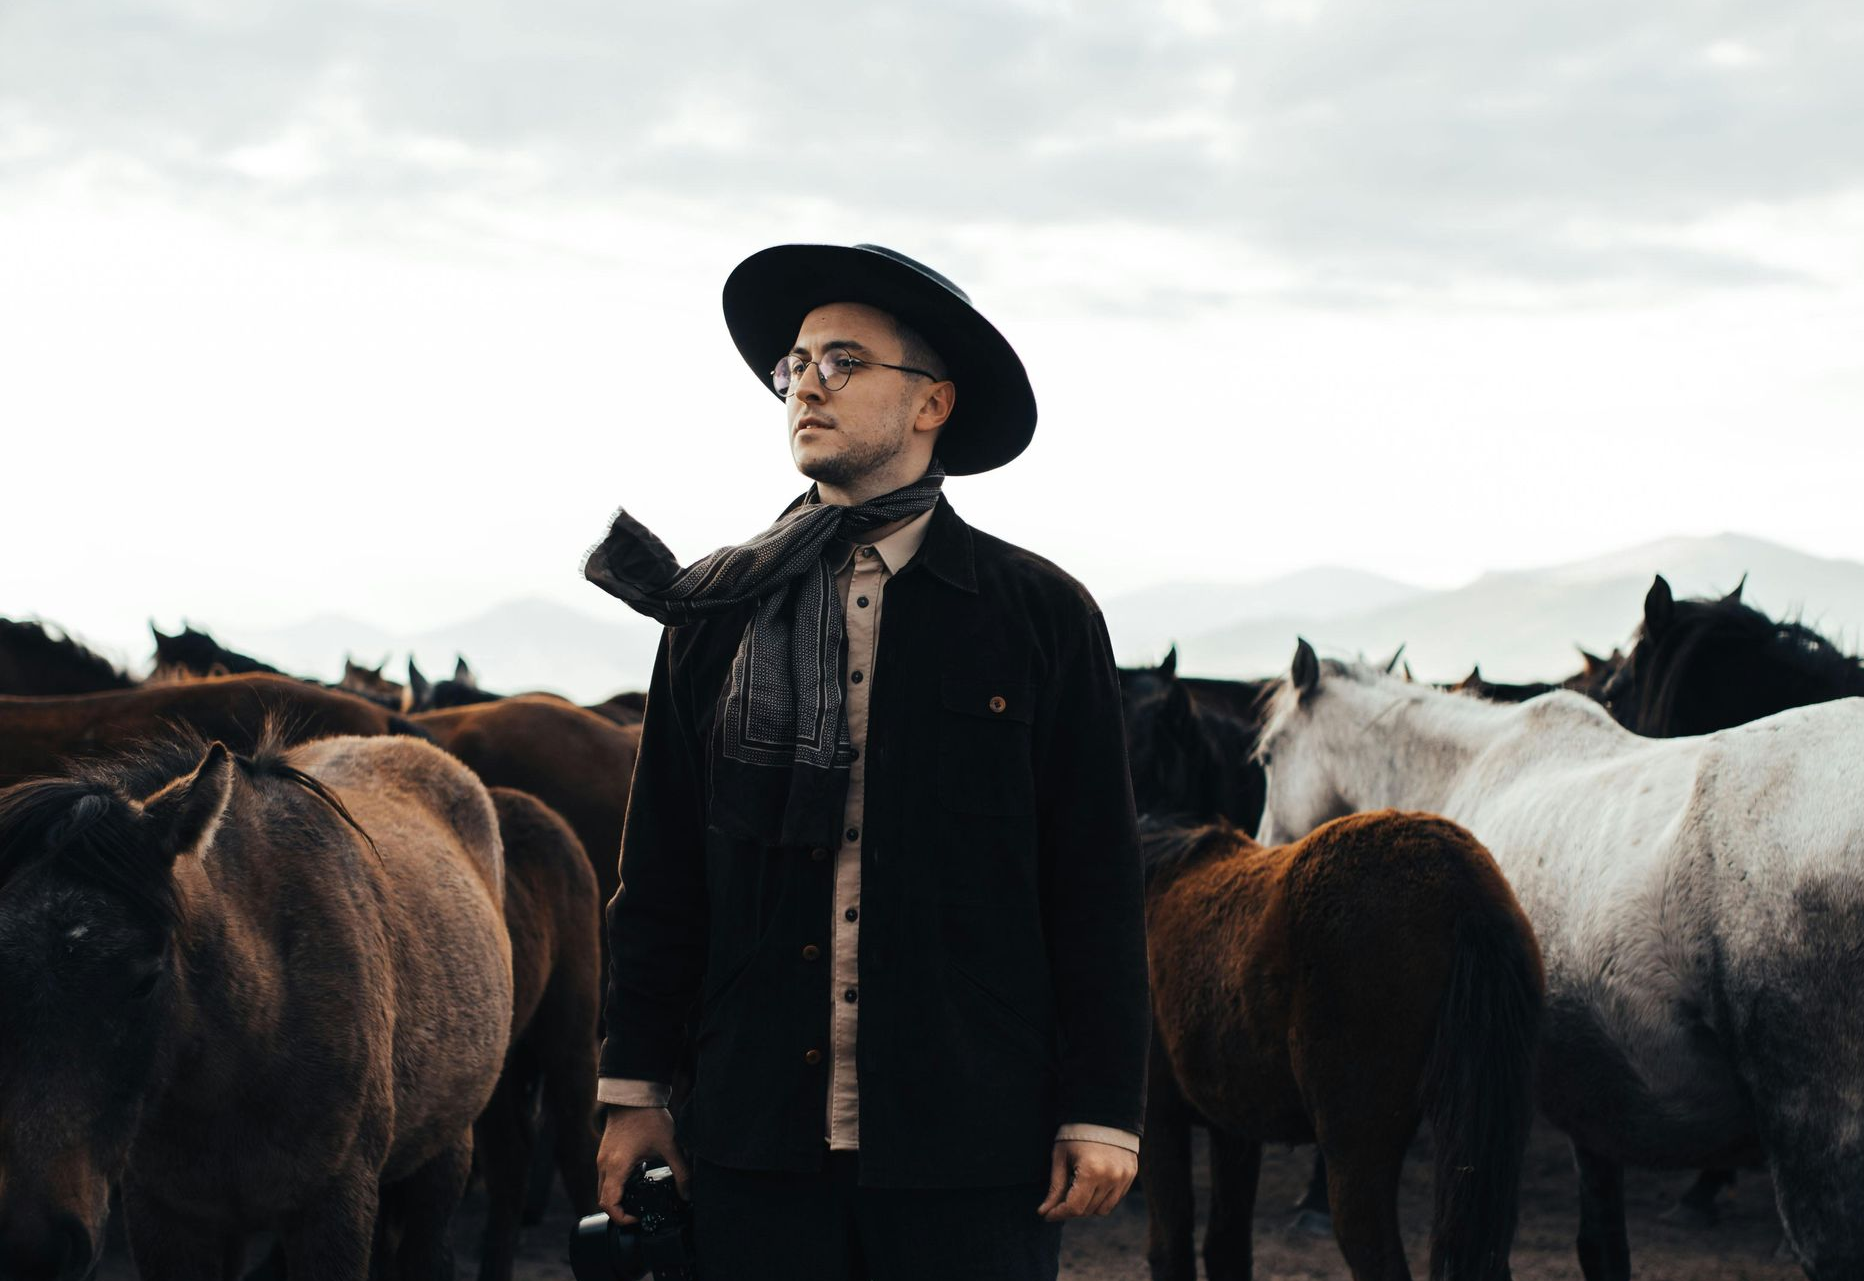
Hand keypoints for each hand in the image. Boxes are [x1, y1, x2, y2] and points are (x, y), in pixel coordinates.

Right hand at [596, 1106, 690, 1224]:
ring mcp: (603, 1159)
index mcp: (617, 1166)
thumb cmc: (649, 1118)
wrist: (634, 1095)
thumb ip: (681, 1172)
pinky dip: (619, 1186)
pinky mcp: (606, 1154)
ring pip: (605, 1189)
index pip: (609, 1204)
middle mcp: (605, 1165)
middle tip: (642, 1212)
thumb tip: (687, 1195)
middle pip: (604, 1200)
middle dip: (621, 1211)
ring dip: (620, 1198)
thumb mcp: (670, 1145)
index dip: (622, 1218)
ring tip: (642, 1197)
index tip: (639, 1217)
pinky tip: (639, 1180)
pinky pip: (607, 1178)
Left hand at [1036, 1140, 1136, 1220]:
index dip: (1058, 1214)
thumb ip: (1055, 1187)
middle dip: (1070, 1209)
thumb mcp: (1061, 1157)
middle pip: (1087, 1210)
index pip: (1074, 1207)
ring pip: (1102, 1209)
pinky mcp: (1131, 1176)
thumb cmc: (1076, 1134)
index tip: (1046, 1215)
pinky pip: (1114, 1200)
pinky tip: (1091, 1185)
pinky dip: (1101, 1199)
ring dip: (1087, 1206)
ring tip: (1076, 1190)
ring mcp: (1123, 1178)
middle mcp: (1111, 1178)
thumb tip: (1044, 1213)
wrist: (1104, 1114)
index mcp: (1091, 1172)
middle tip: (1058, 1200)